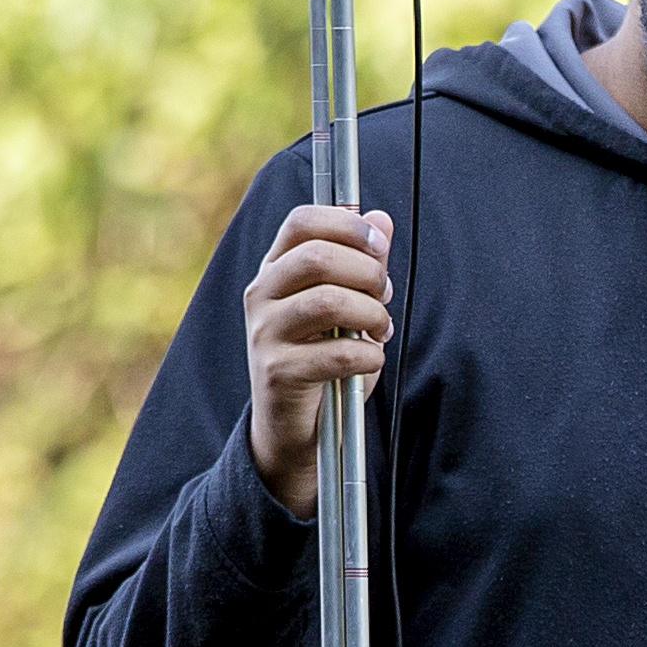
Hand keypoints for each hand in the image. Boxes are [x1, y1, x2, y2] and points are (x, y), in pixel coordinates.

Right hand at [242, 200, 391, 519]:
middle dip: (367, 272)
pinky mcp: (276, 372)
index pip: (302, 221)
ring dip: (371, 314)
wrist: (294, 427)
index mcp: (276, 268)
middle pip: (317, 256)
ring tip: (381, 330)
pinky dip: (369, 356)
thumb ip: (362, 263)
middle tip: (384, 296)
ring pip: (328, 302)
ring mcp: (264, 333)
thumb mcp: (347, 306)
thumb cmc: (324, 359)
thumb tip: (380, 219)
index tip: (379, 247)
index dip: (346, 224)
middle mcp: (262, 294)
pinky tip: (372, 361)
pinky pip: (336, 353)